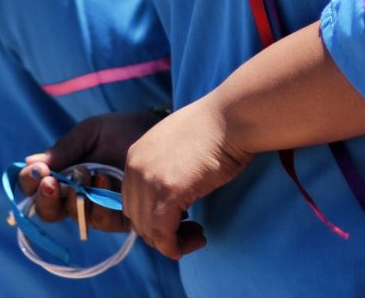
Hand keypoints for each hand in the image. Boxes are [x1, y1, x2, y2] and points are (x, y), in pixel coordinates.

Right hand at [22, 110, 163, 230]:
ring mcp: (99, 207)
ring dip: (75, 199)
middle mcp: (78, 195)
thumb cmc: (123, 130)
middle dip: (48, 199)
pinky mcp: (123, 217)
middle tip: (54, 183)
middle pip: (50, 211)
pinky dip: (100, 203)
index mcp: (64, 173)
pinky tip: (104, 180)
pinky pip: (104, 220)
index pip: (37, 187)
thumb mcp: (90, 133)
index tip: (39, 172)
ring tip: (86, 173)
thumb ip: (63, 149)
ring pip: (75, 218)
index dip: (31, 184)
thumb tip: (29, 164)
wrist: (159, 130)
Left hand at [122, 98, 251, 259]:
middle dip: (161, 232)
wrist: (231, 117)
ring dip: (172, 242)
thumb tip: (174, 194)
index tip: (181, 220)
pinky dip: (176, 246)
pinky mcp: (167, 193)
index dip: (153, 217)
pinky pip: (163, 234)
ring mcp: (148, 180)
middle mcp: (135, 167)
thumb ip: (166, 168)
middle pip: (137, 218)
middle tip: (191, 231)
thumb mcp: (178, 146)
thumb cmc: (216, 128)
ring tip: (197, 236)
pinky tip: (196, 240)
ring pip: (148, 231)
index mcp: (136, 155)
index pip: (133, 201)